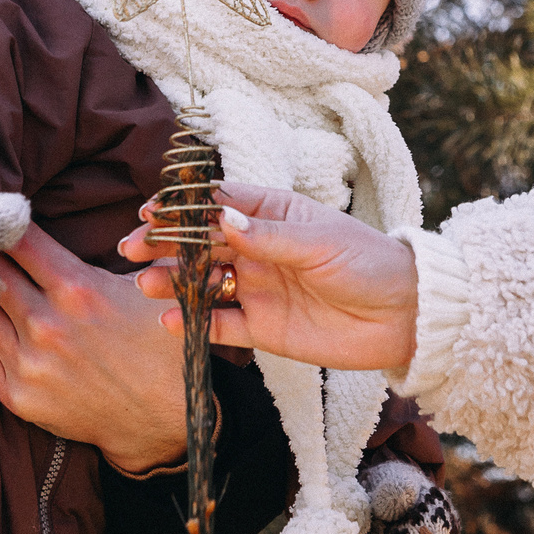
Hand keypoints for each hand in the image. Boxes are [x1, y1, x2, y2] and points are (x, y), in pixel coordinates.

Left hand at [0, 224, 185, 473]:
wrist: (164, 419)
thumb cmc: (161, 345)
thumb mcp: (147, 286)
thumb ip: (118, 252)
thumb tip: (101, 223)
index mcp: (78, 289)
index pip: (19, 241)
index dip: (2, 223)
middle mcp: (47, 324)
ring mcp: (29, 363)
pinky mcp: (19, 396)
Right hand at [118, 181, 419, 371]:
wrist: (403, 316)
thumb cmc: (367, 262)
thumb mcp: (320, 242)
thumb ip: (269, 236)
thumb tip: (221, 220)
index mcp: (272, 214)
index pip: (216, 205)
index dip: (181, 207)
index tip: (150, 211)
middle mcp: (258, 249)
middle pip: (199, 243)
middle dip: (164, 244)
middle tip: (130, 248)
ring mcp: (257, 288)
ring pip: (203, 283)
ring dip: (172, 283)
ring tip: (145, 285)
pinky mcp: (262, 328)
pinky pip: (220, 324)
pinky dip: (195, 324)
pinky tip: (171, 323)